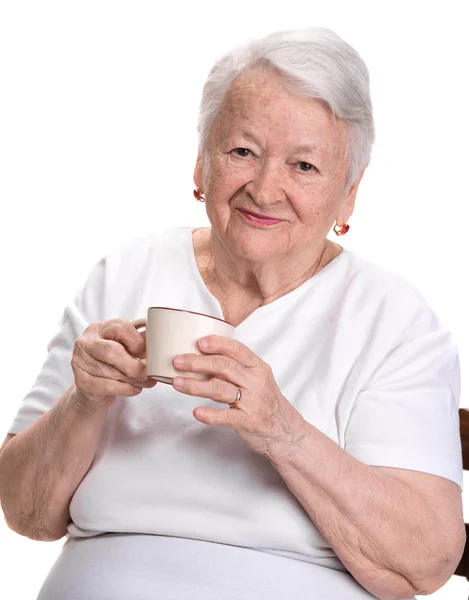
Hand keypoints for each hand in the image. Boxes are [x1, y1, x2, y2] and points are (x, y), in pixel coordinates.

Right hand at [71, 319, 156, 411]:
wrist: (92, 389)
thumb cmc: (112, 364)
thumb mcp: (124, 348)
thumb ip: (137, 341)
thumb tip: (157, 336)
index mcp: (99, 328)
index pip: (120, 327)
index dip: (137, 341)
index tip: (150, 353)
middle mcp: (85, 342)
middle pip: (112, 350)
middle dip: (134, 364)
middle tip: (148, 373)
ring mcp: (80, 361)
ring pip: (111, 371)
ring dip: (133, 379)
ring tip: (147, 383)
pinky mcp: (81, 381)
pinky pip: (107, 386)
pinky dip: (125, 389)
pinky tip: (135, 389)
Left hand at [171, 335, 306, 459]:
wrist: (287, 433)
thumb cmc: (266, 404)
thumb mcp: (258, 380)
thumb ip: (237, 369)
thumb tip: (204, 357)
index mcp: (258, 368)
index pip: (237, 349)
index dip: (217, 344)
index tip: (198, 342)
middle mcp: (256, 382)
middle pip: (224, 366)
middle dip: (197, 362)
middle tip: (177, 361)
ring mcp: (253, 403)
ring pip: (220, 389)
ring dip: (195, 386)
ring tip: (177, 383)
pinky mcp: (249, 422)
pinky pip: (227, 417)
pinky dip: (210, 415)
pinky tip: (196, 412)